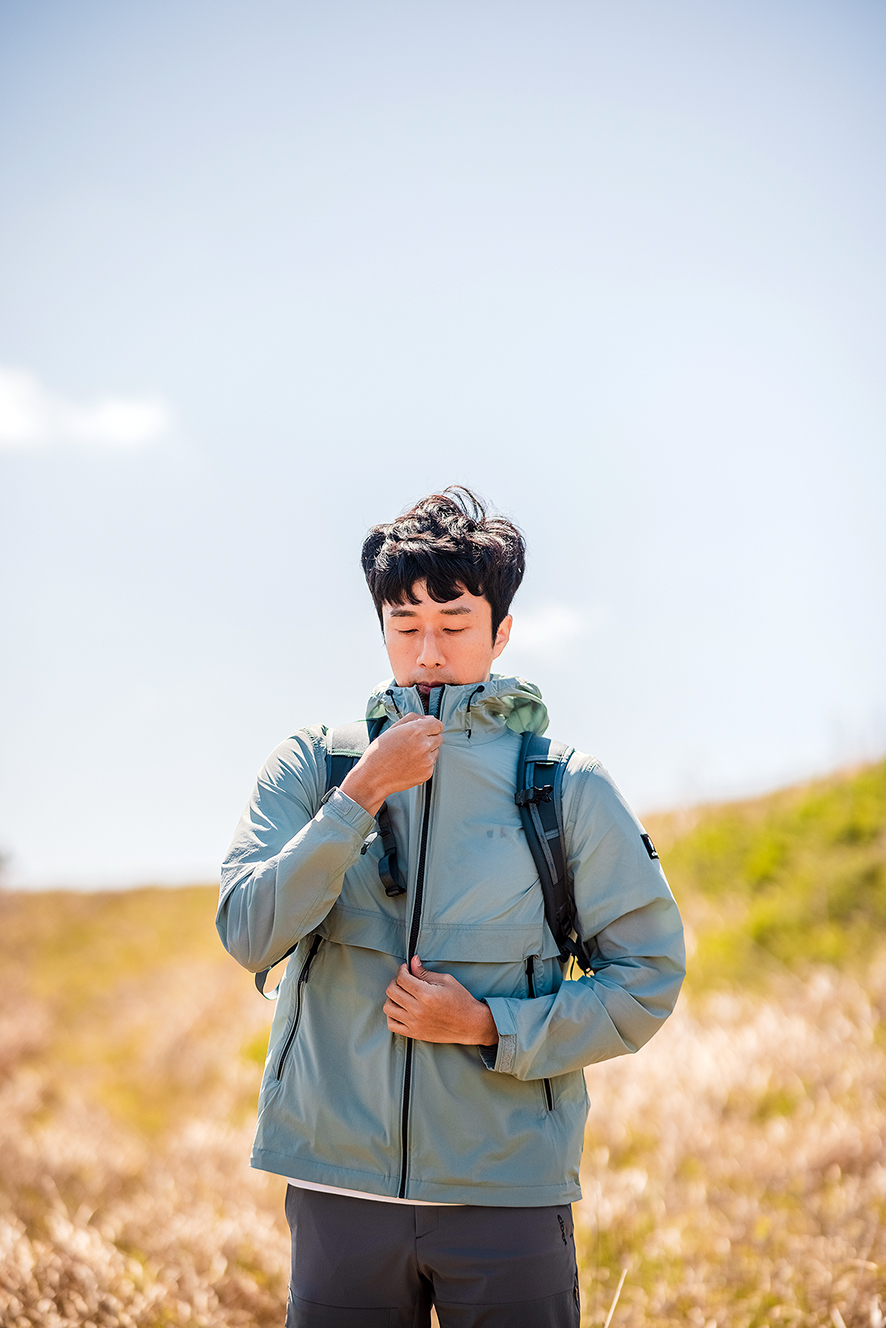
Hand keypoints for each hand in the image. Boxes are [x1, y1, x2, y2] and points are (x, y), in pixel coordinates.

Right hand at [340, 715, 443, 816]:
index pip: (438, 724)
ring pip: (435, 751)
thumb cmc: (379, 753)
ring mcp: (426, 761)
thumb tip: (429, 718)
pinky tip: (409, 765)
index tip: (425, 730)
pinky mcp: (427, 773)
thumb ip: (413, 719)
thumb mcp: (392, 729)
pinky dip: (423, 764)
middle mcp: (423, 745)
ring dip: (427, 752)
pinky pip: (431, 764)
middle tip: (412, 745)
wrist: (373, 777)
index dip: (431, 727)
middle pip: (439, 738)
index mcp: (415, 731)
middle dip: (429, 739)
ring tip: (408, 756)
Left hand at [383, 956, 498, 1045]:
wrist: (470, 1024)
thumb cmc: (461, 1000)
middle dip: (396, 981)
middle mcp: (418, 1010)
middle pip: (392, 991)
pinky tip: (401, 1009)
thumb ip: (425, 972)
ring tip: (402, 995)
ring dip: (392, 998)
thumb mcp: (446, 981)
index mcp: (426, 995)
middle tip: (405, 980)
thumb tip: (412, 960)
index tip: (406, 969)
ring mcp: (415, 1023)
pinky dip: (392, 1015)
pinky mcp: (414, 1034)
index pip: (402, 978)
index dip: (402, 970)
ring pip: (388, 1007)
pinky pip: (392, 1025)